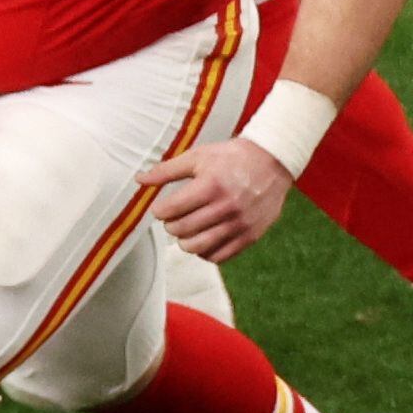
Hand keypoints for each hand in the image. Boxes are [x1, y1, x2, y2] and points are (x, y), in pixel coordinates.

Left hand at [132, 137, 295, 262]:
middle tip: (173, 219)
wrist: (273, 161)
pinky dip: (205, 252)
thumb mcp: (199, 156)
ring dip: (185, 242)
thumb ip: (167, 170)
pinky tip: (203, 238)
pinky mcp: (250, 236)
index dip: (160, 211)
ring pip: (198, 247)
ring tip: (186, 230)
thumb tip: (139, 179)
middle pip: (182, 230)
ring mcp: (240, 224)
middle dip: (171, 226)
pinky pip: (219, 256)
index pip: (171, 210)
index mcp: (211, 185)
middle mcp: (226, 207)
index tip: (161, 209)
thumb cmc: (232, 157)